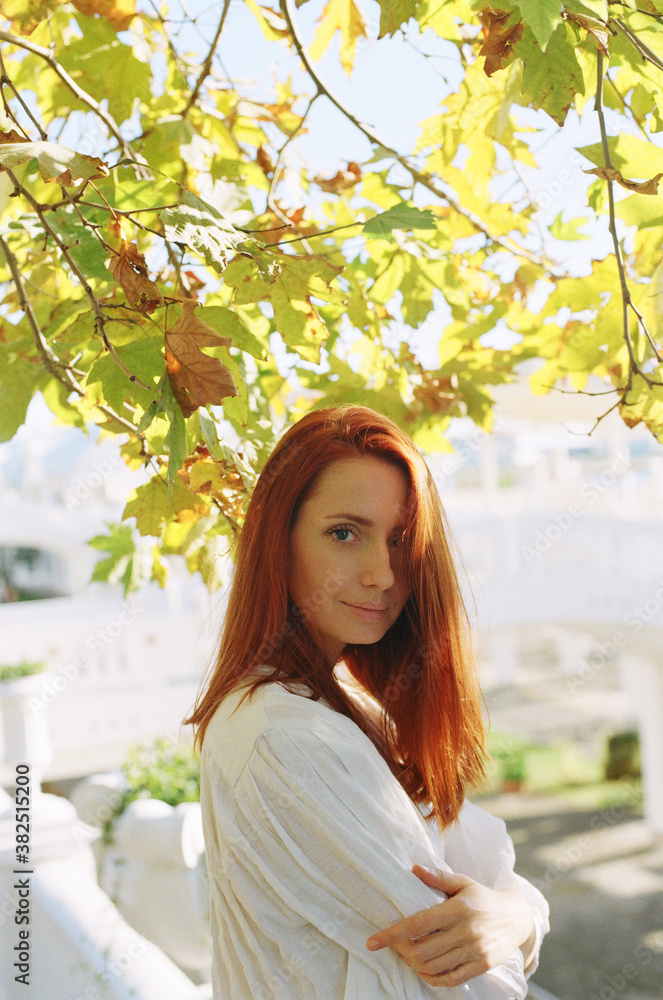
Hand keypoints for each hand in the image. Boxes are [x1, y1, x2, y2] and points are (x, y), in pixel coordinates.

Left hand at [365, 865, 534, 987]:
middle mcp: (466, 932)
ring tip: (405, 955)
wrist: (516, 918)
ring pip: (434, 967)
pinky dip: (432, 978)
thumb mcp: (462, 882)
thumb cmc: (482, 897)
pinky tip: (423, 970)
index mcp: (458, 909)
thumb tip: (413, 868)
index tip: (372, 942)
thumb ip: (438, 877)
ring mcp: (475, 952)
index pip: (417, 925)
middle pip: (422, 951)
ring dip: (413, 965)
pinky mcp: (481, 966)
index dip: (392, 935)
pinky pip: (450, 979)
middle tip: (393, 945)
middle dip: (401, 951)